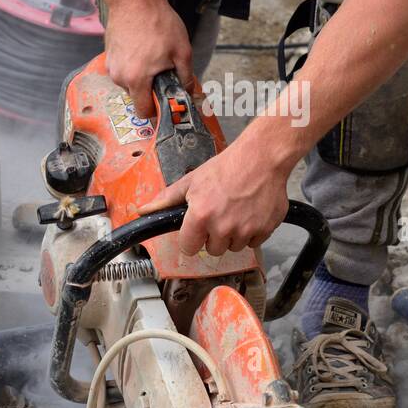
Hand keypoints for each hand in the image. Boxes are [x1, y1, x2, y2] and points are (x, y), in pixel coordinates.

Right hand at [104, 0, 192, 117]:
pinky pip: (123, 69)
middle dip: (150, 89)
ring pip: (129, 82)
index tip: (166, 101)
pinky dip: (133, 64)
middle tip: (163, 71)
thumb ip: (186, 76)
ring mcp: (112, 66)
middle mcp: (120, 77)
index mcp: (137, 80)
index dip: (157, 110)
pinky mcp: (109, 55)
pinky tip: (142, 48)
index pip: (143, 112)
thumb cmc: (158, 22)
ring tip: (152, 55)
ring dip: (141, 76)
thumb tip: (189, 92)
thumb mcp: (182, 50)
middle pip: (137, 96)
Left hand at [141, 134, 289, 255]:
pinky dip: (253, 232)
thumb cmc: (228, 166)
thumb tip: (142, 211)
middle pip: (213, 249)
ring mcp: (245, 230)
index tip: (197, 230)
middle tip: (220, 214)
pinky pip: (253, 243)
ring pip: (234, 247)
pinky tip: (250, 213)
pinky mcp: (264, 230)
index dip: (192, 238)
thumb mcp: (193, 180)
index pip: (189, 248)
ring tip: (236, 211)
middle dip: (214, 236)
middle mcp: (222, 227)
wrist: (262, 157)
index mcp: (201, 216)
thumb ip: (167, 200)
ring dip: (234, 235)